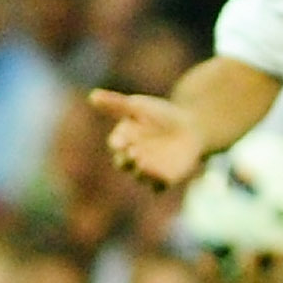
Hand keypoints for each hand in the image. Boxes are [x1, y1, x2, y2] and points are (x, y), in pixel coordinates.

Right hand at [88, 89, 208, 188]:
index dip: (118, 143)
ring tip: (144, 163)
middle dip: (126, 159)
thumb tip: (93, 95)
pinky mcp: (165, 178)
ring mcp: (148, 169)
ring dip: (141, 172)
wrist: (190, 127)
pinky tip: (163, 177)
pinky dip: (157, 183)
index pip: (116, 143)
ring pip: (139, 176)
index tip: (122, 140)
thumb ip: (116, 103)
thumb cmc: (159, 115)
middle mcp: (132, 157)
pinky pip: (158, 186)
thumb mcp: (138, 106)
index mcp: (124, 139)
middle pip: (123, 163)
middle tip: (134, 152)